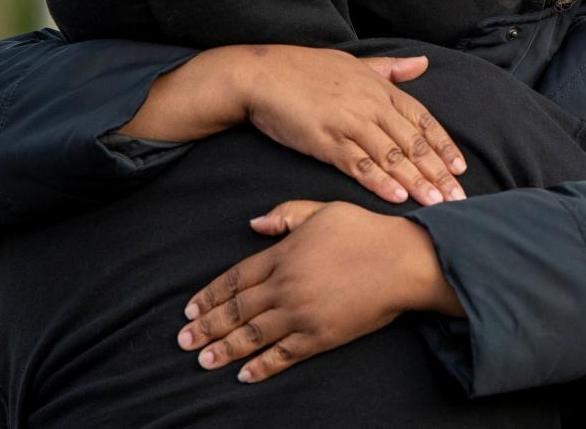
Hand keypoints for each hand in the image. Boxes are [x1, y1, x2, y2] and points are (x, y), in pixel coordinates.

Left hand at [176, 200, 464, 382]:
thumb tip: (253, 223)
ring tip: (203, 360)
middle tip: (183, 341)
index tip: (190, 309)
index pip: (235, 279)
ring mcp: (302, 313)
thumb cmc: (364, 232)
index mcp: (282, 255)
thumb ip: (284, 215)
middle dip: (207, 326)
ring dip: (225, 348)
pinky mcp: (321, 336)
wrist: (401, 262)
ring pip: (253, 334)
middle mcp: (285, 286)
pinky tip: (243, 374)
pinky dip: (262, 365)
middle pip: (237, 309)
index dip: (210, 295)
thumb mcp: (320, 210)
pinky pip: (284, 354)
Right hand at [240, 46, 465, 204]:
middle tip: (459, 199)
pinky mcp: (325, 141)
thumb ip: (389, 68)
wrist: (261, 74)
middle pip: (413, 143)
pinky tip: (397, 197)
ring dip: (417, 182)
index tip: (461, 167)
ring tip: (437, 205)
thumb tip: (423, 63)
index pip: (422, 119)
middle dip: (438, 173)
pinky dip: (379, 181)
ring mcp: (348, 123)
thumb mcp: (352, 63)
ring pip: (392, 156)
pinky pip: (358, 164)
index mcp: (379, 88)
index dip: (444, 144)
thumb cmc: (304, 69)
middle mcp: (370, 105)